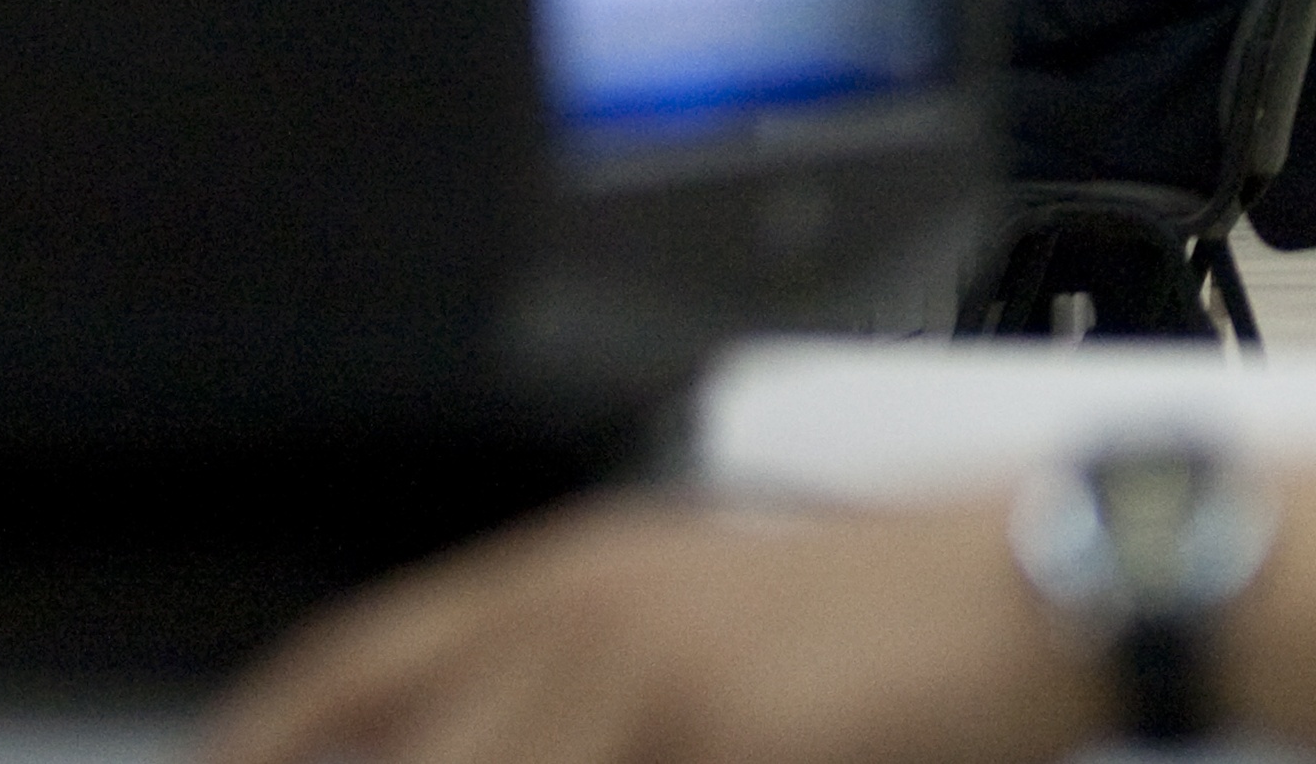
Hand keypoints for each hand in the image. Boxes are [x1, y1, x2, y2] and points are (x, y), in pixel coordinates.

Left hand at [202, 493, 1098, 763]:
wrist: (1046, 585)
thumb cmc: (898, 610)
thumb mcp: (714, 610)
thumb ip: (586, 674)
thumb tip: (493, 730)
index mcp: (578, 571)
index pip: (356, 665)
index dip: (269, 734)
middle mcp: (589, 617)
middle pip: (419, 755)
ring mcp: (649, 684)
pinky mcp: (722, 740)